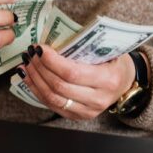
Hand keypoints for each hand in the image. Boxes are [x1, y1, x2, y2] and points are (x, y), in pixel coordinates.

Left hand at [18, 46, 135, 119]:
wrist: (125, 83)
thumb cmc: (114, 62)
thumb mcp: (108, 50)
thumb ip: (86, 46)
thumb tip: (55, 36)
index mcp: (108, 80)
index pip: (72, 72)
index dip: (51, 61)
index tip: (40, 48)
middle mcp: (98, 99)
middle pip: (59, 86)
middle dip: (40, 68)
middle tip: (30, 53)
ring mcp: (87, 111)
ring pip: (52, 98)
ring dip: (35, 80)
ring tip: (27, 64)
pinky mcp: (77, 116)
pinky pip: (51, 105)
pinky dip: (37, 91)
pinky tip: (29, 78)